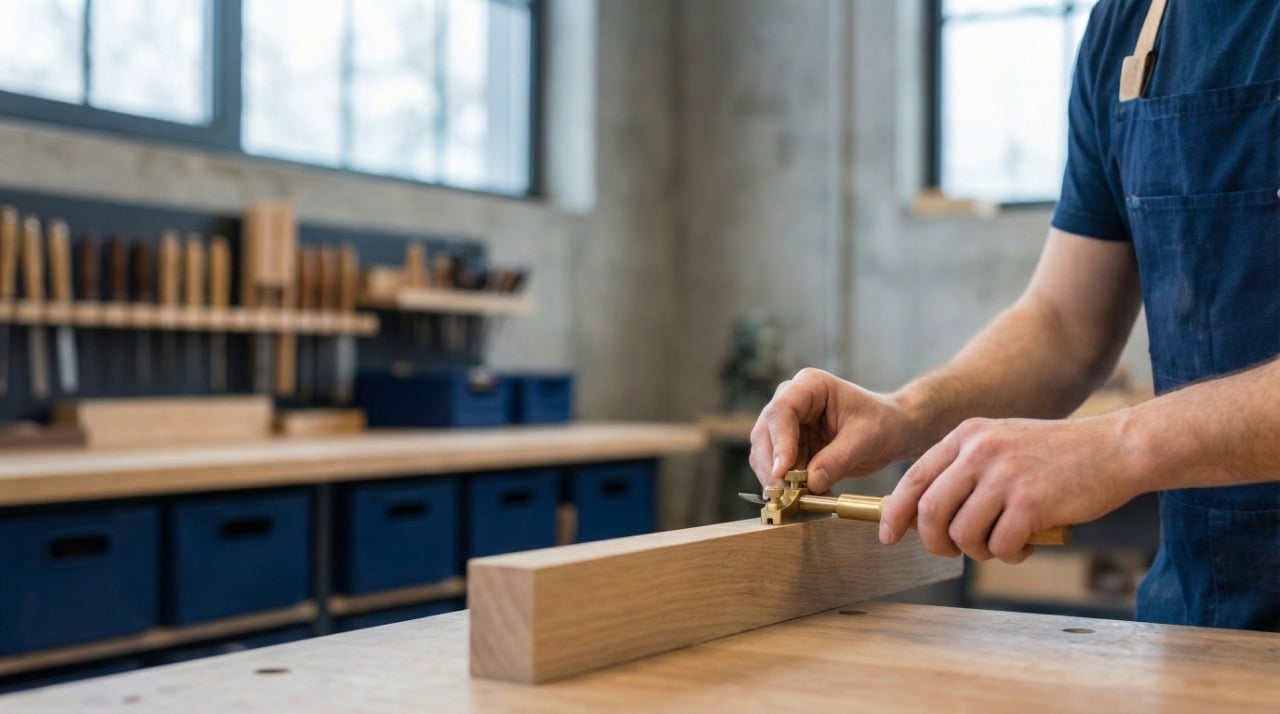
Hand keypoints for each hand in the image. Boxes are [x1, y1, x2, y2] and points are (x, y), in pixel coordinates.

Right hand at [749, 368, 917, 492]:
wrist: (893, 431)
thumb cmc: (884, 423)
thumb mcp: (866, 439)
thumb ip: (838, 459)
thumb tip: (810, 483)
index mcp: (810, 386)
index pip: (782, 410)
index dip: (780, 441)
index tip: (783, 471)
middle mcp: (792, 401)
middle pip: (765, 433)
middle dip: (772, 466)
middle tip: (785, 495)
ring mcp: (789, 425)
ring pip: (765, 454)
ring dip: (777, 480)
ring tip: (799, 500)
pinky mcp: (791, 448)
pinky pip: (777, 470)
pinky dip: (787, 487)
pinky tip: (806, 499)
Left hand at [879, 416, 1140, 562]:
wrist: (1115, 448)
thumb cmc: (1058, 455)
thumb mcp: (1002, 443)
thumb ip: (965, 469)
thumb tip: (926, 512)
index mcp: (968, 435)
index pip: (914, 478)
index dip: (895, 512)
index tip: (888, 535)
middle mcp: (980, 451)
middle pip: (930, 511)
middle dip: (934, 541)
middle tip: (951, 551)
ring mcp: (1005, 476)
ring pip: (963, 533)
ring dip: (977, 551)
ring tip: (1000, 544)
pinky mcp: (1031, 503)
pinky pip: (1000, 546)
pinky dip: (1009, 555)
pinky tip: (1026, 544)